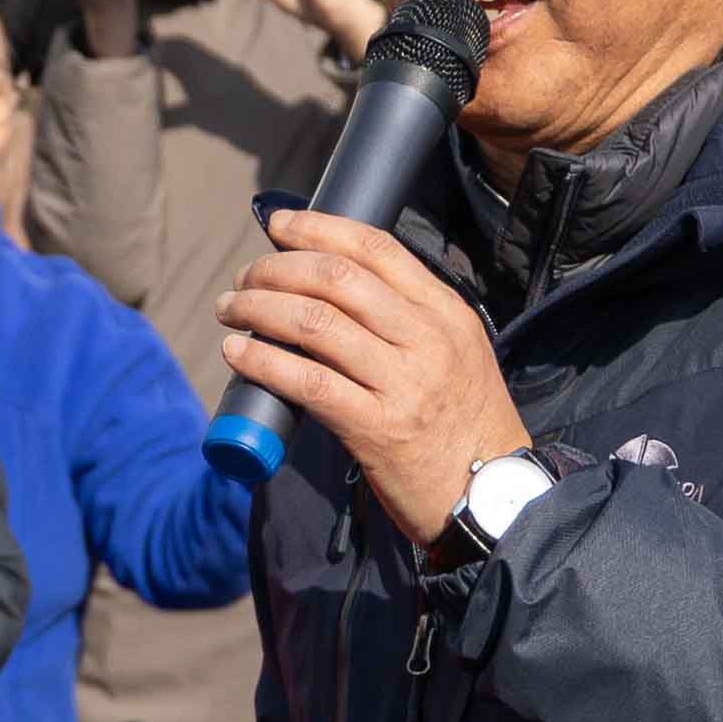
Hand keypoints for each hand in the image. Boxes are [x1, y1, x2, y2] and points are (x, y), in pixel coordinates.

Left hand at [215, 205, 522, 542]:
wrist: (493, 496)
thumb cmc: (464, 423)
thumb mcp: (456, 352)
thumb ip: (410, 319)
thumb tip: (335, 289)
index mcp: (445, 311)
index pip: (375, 248)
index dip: (317, 228)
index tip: (277, 226)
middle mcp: (426, 338)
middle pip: (336, 278)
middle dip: (276, 269)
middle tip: (243, 279)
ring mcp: (403, 383)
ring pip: (314, 323)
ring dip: (258, 308)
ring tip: (229, 310)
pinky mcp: (377, 429)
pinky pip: (307, 382)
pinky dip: (262, 361)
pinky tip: (236, 352)